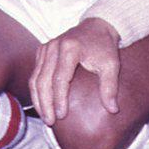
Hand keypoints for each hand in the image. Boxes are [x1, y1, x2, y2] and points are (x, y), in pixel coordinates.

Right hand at [30, 15, 122, 129]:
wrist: (96, 26)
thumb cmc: (104, 47)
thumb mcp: (111, 65)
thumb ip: (110, 87)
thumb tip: (112, 110)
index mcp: (70, 48)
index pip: (60, 78)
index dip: (59, 99)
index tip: (62, 115)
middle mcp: (54, 46)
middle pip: (43, 80)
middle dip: (45, 103)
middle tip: (50, 122)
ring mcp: (46, 47)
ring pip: (35, 77)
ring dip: (38, 99)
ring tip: (45, 117)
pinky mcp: (42, 50)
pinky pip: (35, 73)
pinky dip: (36, 90)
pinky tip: (41, 104)